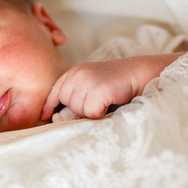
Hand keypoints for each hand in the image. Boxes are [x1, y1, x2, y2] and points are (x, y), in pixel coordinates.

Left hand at [42, 53, 182, 120]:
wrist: (140, 74)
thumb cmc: (117, 83)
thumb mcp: (92, 83)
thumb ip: (77, 93)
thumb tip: (59, 115)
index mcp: (75, 71)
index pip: (55, 91)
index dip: (50, 105)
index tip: (46, 115)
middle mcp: (78, 74)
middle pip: (66, 103)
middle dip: (79, 109)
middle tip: (97, 104)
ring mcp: (88, 81)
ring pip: (79, 110)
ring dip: (91, 112)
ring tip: (105, 102)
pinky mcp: (99, 90)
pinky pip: (91, 112)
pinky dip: (100, 114)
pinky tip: (110, 104)